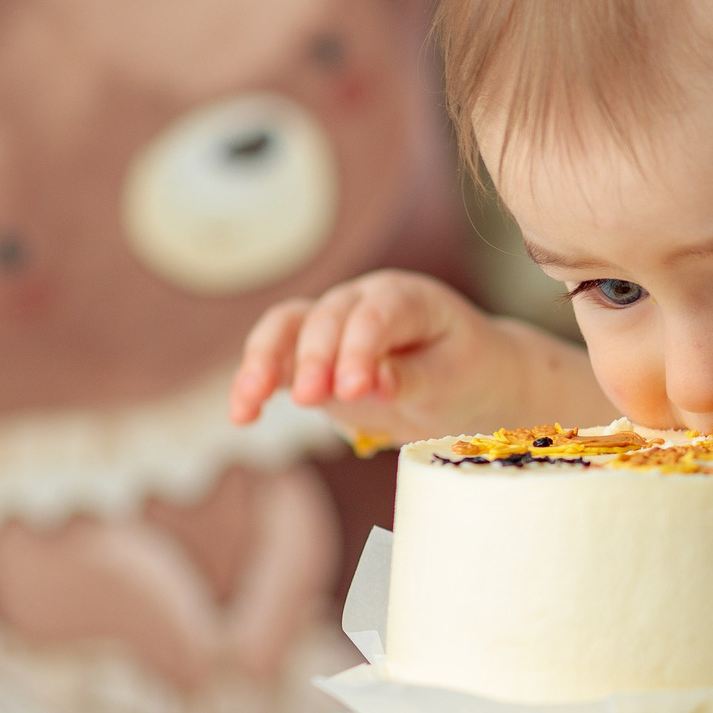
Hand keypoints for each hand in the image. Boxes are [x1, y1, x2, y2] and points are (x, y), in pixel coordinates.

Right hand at [229, 269, 608, 442]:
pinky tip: (241, 416)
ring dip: (262, 363)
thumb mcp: (453, 379)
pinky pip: (275, 363)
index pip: (375, 314)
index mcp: (407, 296)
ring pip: (285, 329)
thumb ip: (411, 378)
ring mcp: (332, 326)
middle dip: (314, 358)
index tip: (353, 389)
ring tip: (248, 403)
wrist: (470, 385)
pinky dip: (255, 385)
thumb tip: (373, 385)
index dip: (360, 348)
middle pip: (324, 318)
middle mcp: (362, 301)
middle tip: (311, 399)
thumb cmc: (469, 374)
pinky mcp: (312, 360)